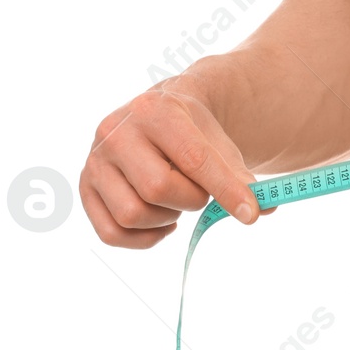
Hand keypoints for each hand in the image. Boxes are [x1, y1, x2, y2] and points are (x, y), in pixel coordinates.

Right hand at [81, 84, 273, 247]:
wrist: (158, 118)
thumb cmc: (192, 133)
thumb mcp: (219, 143)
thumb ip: (239, 175)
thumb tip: (264, 206)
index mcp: (154, 111)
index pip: (192, 158)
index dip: (225, 190)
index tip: (250, 213)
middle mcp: (115, 132)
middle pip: (158, 189)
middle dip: (191, 200)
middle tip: (199, 192)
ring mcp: (94, 161)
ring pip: (133, 214)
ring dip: (167, 218)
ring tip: (176, 200)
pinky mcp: (85, 189)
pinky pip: (112, 233)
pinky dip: (145, 239)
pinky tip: (162, 221)